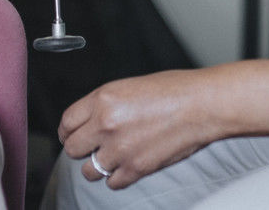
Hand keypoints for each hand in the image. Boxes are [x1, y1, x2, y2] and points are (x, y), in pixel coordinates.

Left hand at [58, 69, 218, 188]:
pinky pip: (112, 182)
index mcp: (102, 99)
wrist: (201, 105)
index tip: (72, 135)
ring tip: (110, 157)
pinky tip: (126, 165)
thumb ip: (104, 104)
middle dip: (80, 148)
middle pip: (72, 148)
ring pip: (89, 170)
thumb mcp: (128, 86)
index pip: (67, 122)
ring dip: (97, 166)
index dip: (68, 131)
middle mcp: (106, 124)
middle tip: (91, 146)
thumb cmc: (173, 90)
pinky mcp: (136, 168)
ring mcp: (120, 149)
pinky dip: (117, 177)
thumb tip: (90, 119)